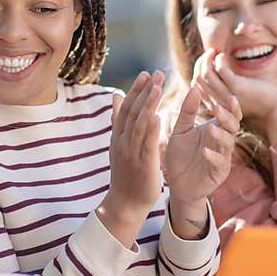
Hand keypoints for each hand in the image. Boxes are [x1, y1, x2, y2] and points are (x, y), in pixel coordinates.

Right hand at [98, 70, 164, 247]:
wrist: (125, 202)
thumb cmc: (125, 172)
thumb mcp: (119, 143)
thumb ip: (118, 120)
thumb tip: (116, 96)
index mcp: (118, 136)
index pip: (127, 108)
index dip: (136, 90)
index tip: (146, 73)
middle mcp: (123, 141)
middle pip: (133, 112)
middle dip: (143, 92)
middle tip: (155, 73)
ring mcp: (132, 152)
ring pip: (139, 124)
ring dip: (148, 105)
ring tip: (157, 88)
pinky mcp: (143, 164)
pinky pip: (148, 144)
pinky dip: (153, 130)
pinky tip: (160, 116)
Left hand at [163, 84, 239, 237]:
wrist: (177, 184)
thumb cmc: (180, 156)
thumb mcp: (181, 131)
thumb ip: (187, 111)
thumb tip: (194, 87)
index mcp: (215, 129)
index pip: (229, 115)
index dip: (232, 107)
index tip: (230, 96)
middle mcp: (222, 142)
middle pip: (233, 127)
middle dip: (227, 117)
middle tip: (217, 109)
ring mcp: (222, 158)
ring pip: (228, 144)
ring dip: (220, 136)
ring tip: (209, 129)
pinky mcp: (219, 173)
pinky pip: (219, 163)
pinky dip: (213, 156)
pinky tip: (204, 151)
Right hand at [194, 49, 276, 143]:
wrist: (274, 110)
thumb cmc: (255, 99)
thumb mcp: (234, 93)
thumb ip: (222, 86)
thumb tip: (214, 68)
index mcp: (214, 104)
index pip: (195, 85)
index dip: (196, 70)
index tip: (204, 61)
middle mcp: (217, 102)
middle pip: (198, 79)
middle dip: (200, 63)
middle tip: (208, 53)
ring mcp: (227, 95)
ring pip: (205, 74)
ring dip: (206, 59)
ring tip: (213, 52)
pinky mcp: (238, 87)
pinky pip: (220, 69)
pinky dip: (219, 59)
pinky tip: (223, 56)